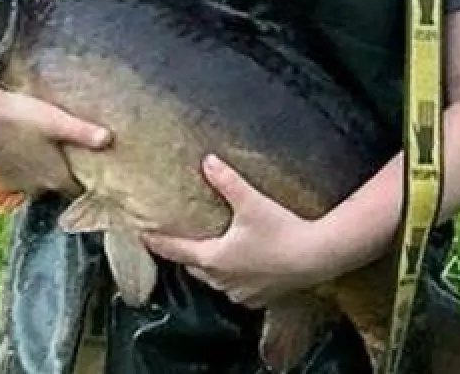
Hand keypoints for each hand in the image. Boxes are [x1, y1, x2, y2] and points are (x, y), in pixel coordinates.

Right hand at [0, 84, 112, 197]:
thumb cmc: (20, 116)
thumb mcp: (56, 121)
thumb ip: (83, 132)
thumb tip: (110, 140)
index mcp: (54, 178)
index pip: (77, 191)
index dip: (88, 183)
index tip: (96, 172)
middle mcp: (35, 187)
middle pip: (57, 187)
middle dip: (66, 176)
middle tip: (75, 158)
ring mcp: (15, 183)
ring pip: (36, 183)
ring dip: (43, 173)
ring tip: (49, 153)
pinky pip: (19, 177)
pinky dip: (25, 169)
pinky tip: (26, 150)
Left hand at [141, 155, 339, 308]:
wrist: (317, 257)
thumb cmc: (282, 230)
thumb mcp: (251, 202)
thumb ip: (227, 181)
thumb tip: (208, 160)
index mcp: (214, 258)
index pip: (176, 250)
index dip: (159, 242)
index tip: (143, 236)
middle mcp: (222, 280)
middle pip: (194, 267)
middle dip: (186, 255)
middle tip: (179, 241)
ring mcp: (240, 293)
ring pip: (214, 281)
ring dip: (210, 268)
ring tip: (211, 252)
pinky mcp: (259, 299)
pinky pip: (235, 290)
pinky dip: (232, 278)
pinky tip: (241, 267)